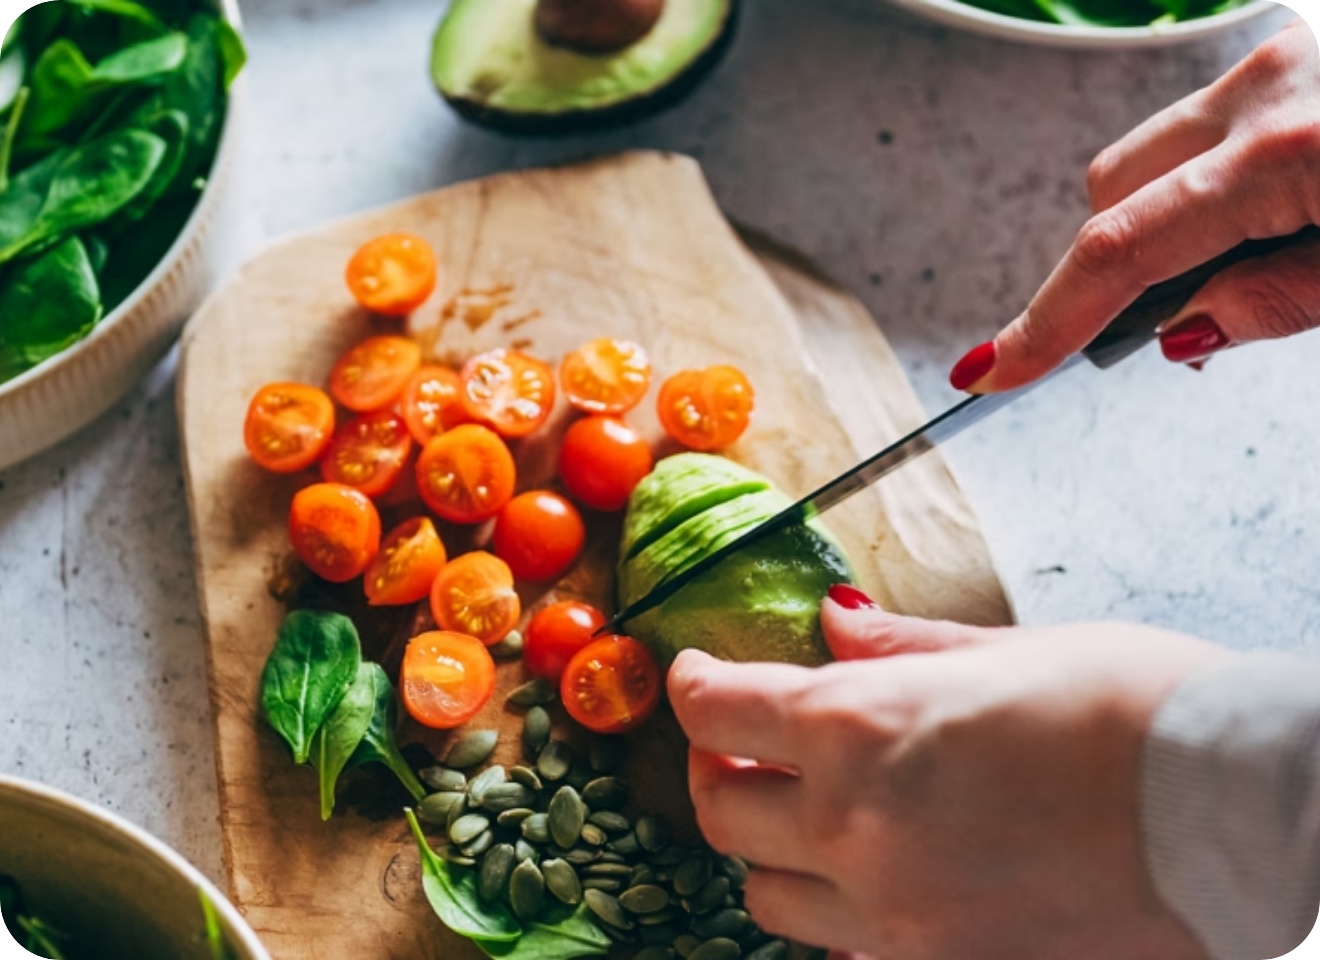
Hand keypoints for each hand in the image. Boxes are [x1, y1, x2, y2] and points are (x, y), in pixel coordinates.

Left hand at [667, 588, 1230, 958]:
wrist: (1234, 810)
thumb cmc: (1129, 706)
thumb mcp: (1001, 650)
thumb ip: (897, 646)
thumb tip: (832, 626)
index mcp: (859, 726)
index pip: (715, 709)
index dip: (692, 685)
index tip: (698, 675)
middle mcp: (854, 827)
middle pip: (719, 811)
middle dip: (716, 768)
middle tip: (744, 745)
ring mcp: (894, 918)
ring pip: (766, 897)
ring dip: (772, 848)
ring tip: (810, 814)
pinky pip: (845, 956)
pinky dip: (839, 917)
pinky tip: (878, 880)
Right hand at [949, 20, 1319, 391]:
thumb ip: (1280, 300)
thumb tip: (1184, 328)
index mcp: (1286, 152)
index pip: (1119, 250)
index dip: (1047, 319)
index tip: (994, 366)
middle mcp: (1264, 87)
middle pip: (1112, 188)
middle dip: (1116, 261)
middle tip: (1174, 318)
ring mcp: (1280, 54)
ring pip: (1156, 151)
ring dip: (1168, 213)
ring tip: (1257, 250)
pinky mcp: (1300, 44)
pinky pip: (1214, 117)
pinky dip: (1216, 173)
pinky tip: (1285, 197)